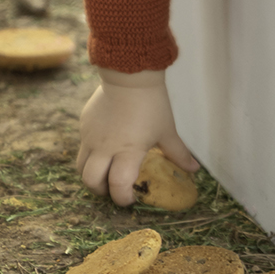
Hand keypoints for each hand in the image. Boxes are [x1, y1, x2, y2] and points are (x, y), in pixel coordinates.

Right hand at [76, 69, 198, 205]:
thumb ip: (178, 153)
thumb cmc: (151, 104)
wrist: (129, 74)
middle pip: (91, 181)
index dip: (123, 198)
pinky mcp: (84, 125)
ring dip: (92, 175)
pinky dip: (91, 154)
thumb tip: (194, 169)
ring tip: (105, 172)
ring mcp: (91, 136)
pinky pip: (82, 146)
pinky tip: (105, 146)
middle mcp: (104, 148)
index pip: (118, 186)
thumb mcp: (166, 130)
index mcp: (127, 152)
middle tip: (113, 188)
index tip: (131, 198)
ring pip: (80, 167)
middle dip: (101, 191)